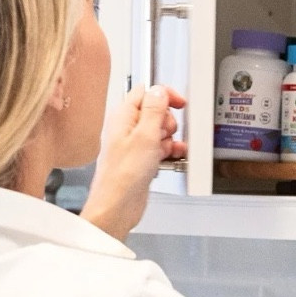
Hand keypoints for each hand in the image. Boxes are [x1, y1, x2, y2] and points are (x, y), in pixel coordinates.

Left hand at [81, 84, 186, 240]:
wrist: (118, 206)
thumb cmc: (123, 175)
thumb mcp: (144, 136)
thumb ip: (154, 110)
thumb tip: (159, 90)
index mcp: (123, 116)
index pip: (146, 92)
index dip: (164, 95)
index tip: (178, 103)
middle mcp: (127, 129)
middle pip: (156, 112)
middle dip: (167, 121)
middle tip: (164, 133)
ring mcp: (134, 145)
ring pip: (160, 131)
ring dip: (170, 138)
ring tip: (167, 149)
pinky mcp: (141, 160)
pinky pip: (159, 149)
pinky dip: (169, 151)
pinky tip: (172, 157)